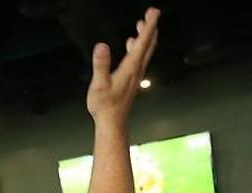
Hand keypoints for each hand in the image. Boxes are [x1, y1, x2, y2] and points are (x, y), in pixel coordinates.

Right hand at [86, 8, 159, 123]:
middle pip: (149, 44)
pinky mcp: (132, 78)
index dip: (149, 25)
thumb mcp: (99, 84)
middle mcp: (136, 69)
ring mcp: (136, 74)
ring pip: (146, 51)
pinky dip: (139, 46)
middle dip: (151, 27)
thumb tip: (101, 46)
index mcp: (130, 68)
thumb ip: (101, 64)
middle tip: (152, 13)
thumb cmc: (105, 105)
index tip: (153, 12)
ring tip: (143, 25)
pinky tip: (131, 44)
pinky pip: (139, 58)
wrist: (112, 121)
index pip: (142, 42)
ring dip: (146, 36)